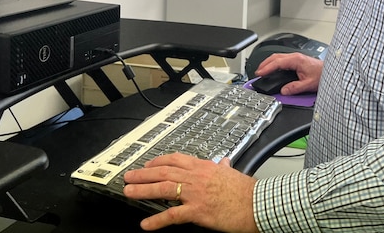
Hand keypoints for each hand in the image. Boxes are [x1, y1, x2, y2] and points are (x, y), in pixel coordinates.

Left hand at [123, 153, 258, 232]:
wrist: (256, 203)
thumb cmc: (245, 190)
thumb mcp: (231, 172)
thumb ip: (223, 166)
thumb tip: (224, 161)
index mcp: (203, 166)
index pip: (174, 159)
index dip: (157, 161)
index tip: (146, 165)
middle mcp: (196, 177)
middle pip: (163, 172)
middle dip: (143, 174)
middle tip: (128, 177)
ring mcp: (195, 194)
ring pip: (163, 188)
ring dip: (143, 190)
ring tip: (128, 192)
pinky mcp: (197, 211)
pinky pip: (173, 215)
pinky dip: (157, 220)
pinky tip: (146, 224)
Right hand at [254, 52, 323, 94]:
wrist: (331, 71)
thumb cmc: (322, 74)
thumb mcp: (308, 84)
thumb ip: (295, 88)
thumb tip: (284, 90)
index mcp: (296, 60)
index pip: (277, 62)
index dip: (267, 68)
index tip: (260, 73)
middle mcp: (295, 57)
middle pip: (275, 57)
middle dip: (264, 64)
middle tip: (257, 72)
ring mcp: (296, 58)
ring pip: (278, 57)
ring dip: (269, 63)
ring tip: (262, 70)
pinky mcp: (297, 60)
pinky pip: (282, 60)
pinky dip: (274, 64)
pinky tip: (273, 69)